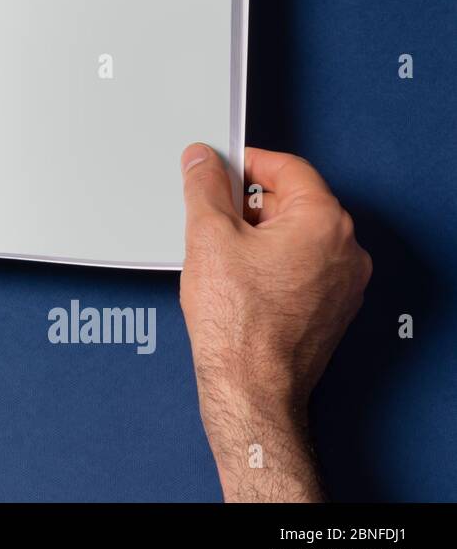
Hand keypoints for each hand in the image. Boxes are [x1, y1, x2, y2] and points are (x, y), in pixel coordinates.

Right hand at [178, 143, 371, 501]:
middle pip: (292, 202)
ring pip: (295, 236)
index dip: (246, 163)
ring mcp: (343, 284)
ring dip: (258, 236)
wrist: (250, 388)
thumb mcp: (208, 236)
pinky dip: (270, 264)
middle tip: (211, 218)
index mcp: (324, 222)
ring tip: (221, 258)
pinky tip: (237, 282)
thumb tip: (202, 160)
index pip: (286, 168)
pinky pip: (300, 268)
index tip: (219, 168)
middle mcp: (346, 250)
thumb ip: (205, 187)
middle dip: (248, 205)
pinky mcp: (331, 309)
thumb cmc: (238, 325)